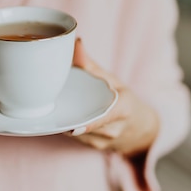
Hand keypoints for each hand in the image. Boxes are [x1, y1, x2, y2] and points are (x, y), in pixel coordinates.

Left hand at [65, 39, 158, 156]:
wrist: (139, 128)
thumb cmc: (122, 98)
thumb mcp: (112, 79)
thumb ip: (90, 64)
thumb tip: (75, 43)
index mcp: (124, 108)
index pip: (108, 116)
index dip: (90, 122)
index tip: (74, 127)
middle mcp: (114, 128)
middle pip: (85, 123)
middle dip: (68, 113)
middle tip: (52, 100)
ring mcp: (104, 141)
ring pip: (77, 131)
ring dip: (65, 119)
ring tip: (59, 104)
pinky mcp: (94, 147)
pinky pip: (75, 136)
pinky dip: (67, 125)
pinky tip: (64, 114)